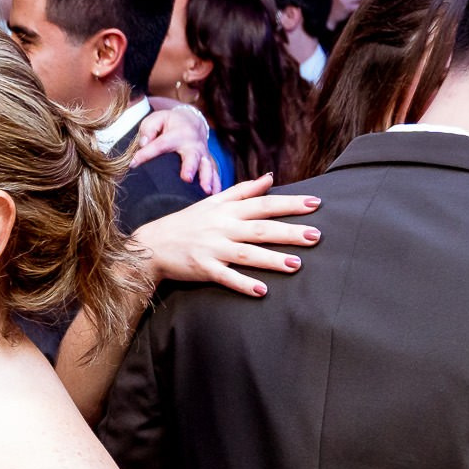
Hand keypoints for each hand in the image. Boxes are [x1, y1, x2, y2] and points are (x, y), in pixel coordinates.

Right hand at [130, 176, 320, 296]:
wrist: (152, 244)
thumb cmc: (186, 223)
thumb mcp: (213, 202)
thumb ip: (243, 191)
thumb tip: (269, 178)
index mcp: (227, 211)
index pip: (264, 204)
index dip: (290, 203)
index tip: (316, 203)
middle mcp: (222, 228)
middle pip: (260, 228)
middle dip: (288, 232)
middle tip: (315, 236)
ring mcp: (212, 249)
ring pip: (246, 253)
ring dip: (271, 259)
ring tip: (295, 265)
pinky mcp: (203, 268)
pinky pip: (225, 277)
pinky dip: (242, 283)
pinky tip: (261, 290)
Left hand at [132, 106, 220, 194]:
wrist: (192, 121)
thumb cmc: (169, 123)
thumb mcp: (156, 119)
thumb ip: (148, 129)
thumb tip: (144, 143)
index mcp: (177, 134)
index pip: (160, 145)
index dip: (146, 154)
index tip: (133, 163)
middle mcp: (192, 144)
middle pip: (192, 156)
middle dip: (190, 167)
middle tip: (187, 178)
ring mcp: (202, 154)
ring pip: (207, 166)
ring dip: (206, 178)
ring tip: (206, 190)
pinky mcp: (207, 162)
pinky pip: (214, 174)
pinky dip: (216, 184)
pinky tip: (215, 195)